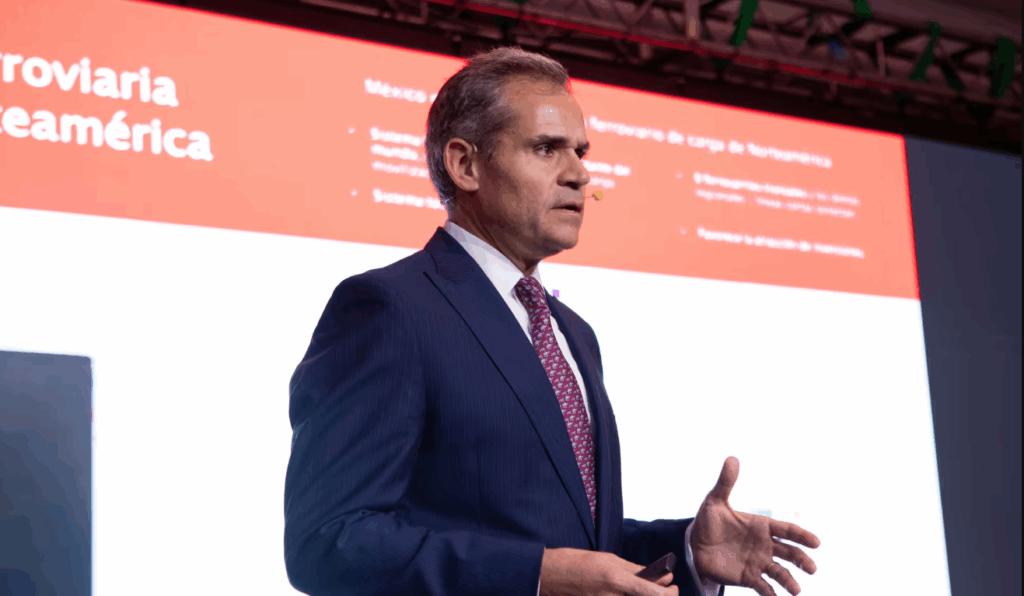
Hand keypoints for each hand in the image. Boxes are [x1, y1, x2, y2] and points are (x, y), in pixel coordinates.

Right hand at [539, 547, 678, 595]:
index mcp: (618, 581)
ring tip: (645, 588)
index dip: (671, 593)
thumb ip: (633, 569)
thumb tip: (656, 575)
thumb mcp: (607, 559)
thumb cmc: (575, 563)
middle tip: (664, 588)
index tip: (672, 585)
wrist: (547, 577)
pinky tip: (627, 591)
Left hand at [691, 457, 820, 595]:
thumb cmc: (709, 522)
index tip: (816, 542)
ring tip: (796, 590)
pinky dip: (771, 593)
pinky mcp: (748, 577)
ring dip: (789, 581)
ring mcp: (758, 562)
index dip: (801, 535)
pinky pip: (763, 587)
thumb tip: (732, 458)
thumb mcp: (715, 501)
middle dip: (802, 560)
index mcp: (761, 526)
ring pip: (779, 572)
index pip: (786, 530)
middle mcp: (765, 545)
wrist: (694, 545)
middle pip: (789, 552)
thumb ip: (726, 483)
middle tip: (812, 568)